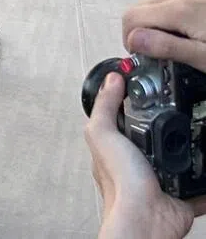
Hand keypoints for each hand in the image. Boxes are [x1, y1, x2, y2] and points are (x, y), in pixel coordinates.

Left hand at [86, 72, 201, 238]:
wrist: (146, 219)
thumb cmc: (121, 181)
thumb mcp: (103, 134)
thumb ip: (105, 106)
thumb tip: (112, 79)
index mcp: (117, 148)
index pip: (126, 120)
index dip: (136, 105)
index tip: (153, 91)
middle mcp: (137, 164)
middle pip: (155, 138)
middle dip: (167, 127)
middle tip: (182, 110)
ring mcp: (161, 180)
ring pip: (178, 160)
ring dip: (186, 150)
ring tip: (198, 131)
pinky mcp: (182, 197)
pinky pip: (198, 186)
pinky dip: (204, 180)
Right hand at [122, 0, 205, 70]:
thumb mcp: (205, 58)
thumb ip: (168, 47)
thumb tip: (133, 40)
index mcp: (182, 8)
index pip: (132, 18)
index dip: (131, 41)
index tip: (143, 58)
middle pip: (139, 10)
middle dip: (145, 33)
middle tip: (163, 54)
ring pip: (150, 3)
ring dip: (155, 23)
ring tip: (180, 41)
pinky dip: (167, 14)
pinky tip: (185, 28)